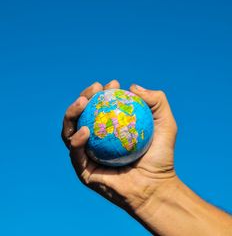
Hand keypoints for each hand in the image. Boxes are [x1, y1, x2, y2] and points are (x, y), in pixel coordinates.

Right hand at [61, 80, 177, 215]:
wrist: (157, 186)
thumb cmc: (161, 155)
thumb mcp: (165, 123)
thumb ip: (156, 101)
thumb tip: (133, 87)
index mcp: (108, 127)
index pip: (99, 105)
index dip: (101, 91)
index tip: (113, 84)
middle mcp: (95, 139)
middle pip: (81, 114)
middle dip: (83, 97)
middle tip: (94, 90)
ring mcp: (87, 154)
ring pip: (70, 130)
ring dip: (72, 114)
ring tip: (82, 103)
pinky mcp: (84, 170)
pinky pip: (75, 154)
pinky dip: (76, 141)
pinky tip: (85, 131)